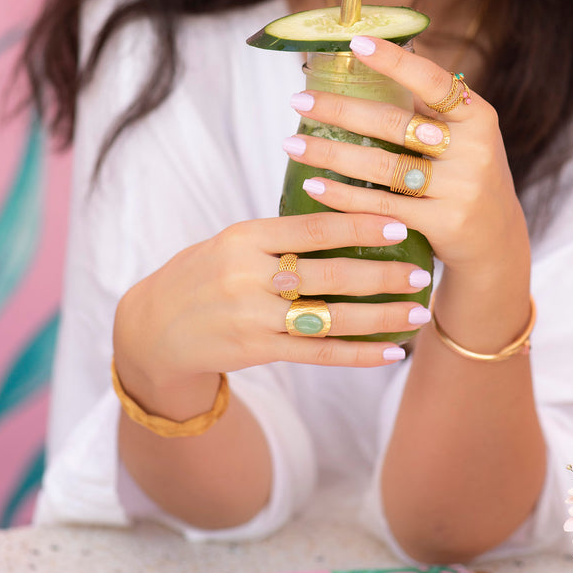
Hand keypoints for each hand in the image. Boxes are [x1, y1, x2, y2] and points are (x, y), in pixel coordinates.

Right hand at [112, 211, 431, 393]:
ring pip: (330, 317)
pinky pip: (318, 353)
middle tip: (421, 273)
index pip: (311, 227)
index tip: (400, 221)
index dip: (358, 224)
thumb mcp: (229, 241)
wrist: (151, 330)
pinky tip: (391, 352)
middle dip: (381, 274)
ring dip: (380, 317)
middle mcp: (247, 276)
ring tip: (418, 312)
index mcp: (243, 237)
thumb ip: (277, 234)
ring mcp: (253, 317)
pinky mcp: (257, 351)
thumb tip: (343, 218)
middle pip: (328, 273)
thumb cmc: (200, 275)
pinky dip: (358, 354)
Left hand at [283, 36, 528, 277]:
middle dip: (340, 110)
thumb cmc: (468, 176)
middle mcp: (474, 149)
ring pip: (382, 165)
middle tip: (298, 100)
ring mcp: (460, 188)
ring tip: (292, 144)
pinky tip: (314, 185)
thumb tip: (374, 61)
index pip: (433, 81)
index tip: (355, 43)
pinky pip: (382, 205)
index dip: (395, 61)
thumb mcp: (465, 136)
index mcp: (478, 116)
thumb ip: (430, 107)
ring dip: (330, 153)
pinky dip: (344, 196)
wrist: (496, 238)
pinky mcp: (443, 223)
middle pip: (395, 123)